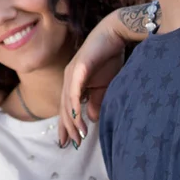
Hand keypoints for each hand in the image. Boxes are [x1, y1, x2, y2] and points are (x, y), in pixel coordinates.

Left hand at [57, 6, 147, 148]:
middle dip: (67, 128)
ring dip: (72, 121)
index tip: (68, 143)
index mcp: (73, 82)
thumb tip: (92, 118)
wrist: (116, 34)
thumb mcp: (105, 84)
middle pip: (64, 107)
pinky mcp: (78, 68)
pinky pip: (73, 91)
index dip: (66, 125)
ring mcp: (72, 72)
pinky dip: (74, 106)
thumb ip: (97, 100)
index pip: (66, 107)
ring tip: (78, 137)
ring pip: (67, 102)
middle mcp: (69, 78)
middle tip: (71, 145)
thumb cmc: (109, 56)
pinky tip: (77, 118)